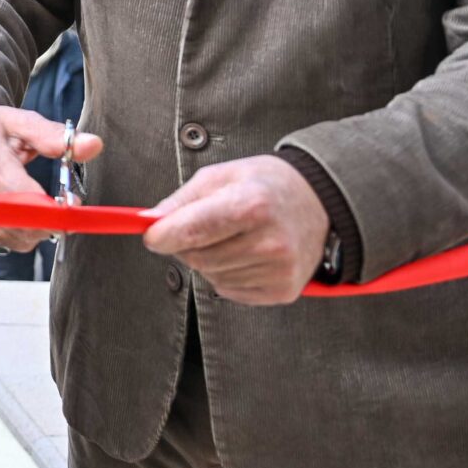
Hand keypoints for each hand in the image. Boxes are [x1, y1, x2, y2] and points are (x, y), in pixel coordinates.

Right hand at [0, 106, 102, 253]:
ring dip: (36, 229)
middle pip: (23, 226)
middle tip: (63, 206)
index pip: (27, 201)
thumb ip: (55, 137)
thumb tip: (92, 145)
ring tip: (40, 207)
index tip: (72, 203)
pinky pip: (2, 241)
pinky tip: (19, 212)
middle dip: (50, 221)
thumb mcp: (19, 122)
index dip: (56, 209)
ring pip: (15, 239)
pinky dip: (18, 233)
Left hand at [142, 155, 328, 305]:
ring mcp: (280, 269)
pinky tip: (245, 253)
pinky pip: (228, 290)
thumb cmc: (264, 185)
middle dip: (185, 244)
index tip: (152, 235)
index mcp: (252, 204)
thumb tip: (149, 222)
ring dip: (207, 260)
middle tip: (201, 227)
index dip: (163, 236)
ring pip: (210, 276)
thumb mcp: (221, 176)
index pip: (193, 230)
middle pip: (197, 258)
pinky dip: (225, 274)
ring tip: (231, 237)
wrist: (318, 202)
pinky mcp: (283, 291)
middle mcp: (271, 241)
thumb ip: (181, 200)